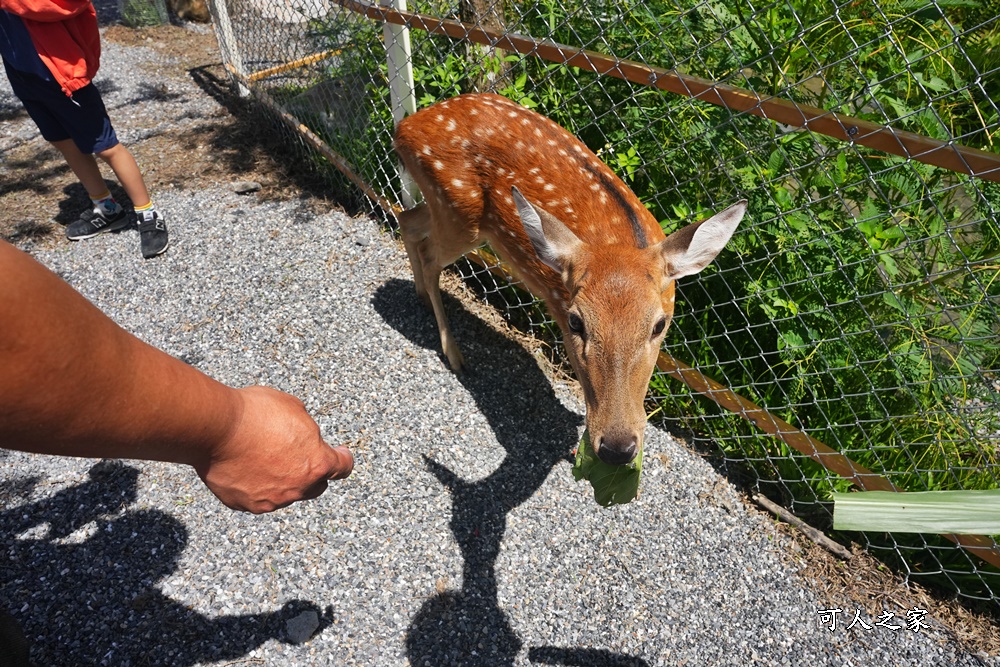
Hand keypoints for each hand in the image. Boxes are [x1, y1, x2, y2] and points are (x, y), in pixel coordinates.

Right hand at [193, 386, 352, 512]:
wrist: (216, 428)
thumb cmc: (256, 413)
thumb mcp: (293, 408)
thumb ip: (306, 430)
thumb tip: (303, 438)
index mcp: (317, 463)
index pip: (342, 468)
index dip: (343, 459)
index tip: (341, 454)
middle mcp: (298, 488)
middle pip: (316, 485)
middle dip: (312, 472)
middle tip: (299, 456)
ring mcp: (272, 500)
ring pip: (286, 493)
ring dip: (282, 479)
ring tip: (263, 456)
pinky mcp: (246, 504)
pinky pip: (258, 497)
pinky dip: (256, 486)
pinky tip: (245, 467)